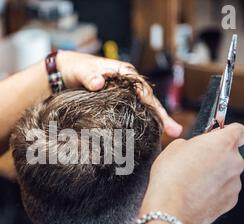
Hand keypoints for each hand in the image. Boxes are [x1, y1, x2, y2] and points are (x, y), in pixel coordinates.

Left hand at [56, 51, 182, 137]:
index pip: (142, 89)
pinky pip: (134, 112)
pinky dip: (143, 122)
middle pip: (149, 100)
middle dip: (162, 115)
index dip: (151, 102)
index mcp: (123, 72)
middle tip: (176, 131)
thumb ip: (89, 76)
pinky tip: (151, 134)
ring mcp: (125, 94)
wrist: (67, 71)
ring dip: (157, 120)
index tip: (158, 115)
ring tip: (172, 134)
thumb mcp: (81, 70)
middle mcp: (128, 83)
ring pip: (144, 107)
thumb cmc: (76, 68)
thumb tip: (99, 83)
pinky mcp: (119, 103)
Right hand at [140, 123, 243, 223]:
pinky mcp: (231, 201)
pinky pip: (224, 191)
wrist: (170, 208)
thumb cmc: (170, 175)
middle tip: (196, 163)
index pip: (240, 131)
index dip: (229, 132)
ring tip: (192, 182)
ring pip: (227, 174)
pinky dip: (213, 192)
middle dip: (216, 157)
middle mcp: (235, 162)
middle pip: (231, 154)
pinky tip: (196, 195)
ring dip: (215, 176)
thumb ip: (192, 144)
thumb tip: (194, 150)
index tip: (219, 136)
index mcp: (223, 143)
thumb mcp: (175, 147)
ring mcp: (235, 183)